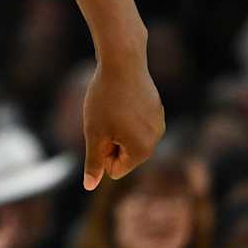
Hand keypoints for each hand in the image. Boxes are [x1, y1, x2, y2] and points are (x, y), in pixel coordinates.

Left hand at [82, 50, 163, 188]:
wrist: (122, 61)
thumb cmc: (105, 99)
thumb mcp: (94, 133)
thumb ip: (93, 163)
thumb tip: (90, 187)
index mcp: (142, 151)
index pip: (114, 169)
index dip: (100, 150)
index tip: (100, 129)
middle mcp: (156, 140)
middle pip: (123, 153)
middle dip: (110, 139)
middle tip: (105, 115)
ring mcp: (158, 123)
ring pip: (128, 136)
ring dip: (116, 126)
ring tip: (115, 104)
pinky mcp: (156, 107)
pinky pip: (134, 121)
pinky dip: (125, 114)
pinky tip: (123, 96)